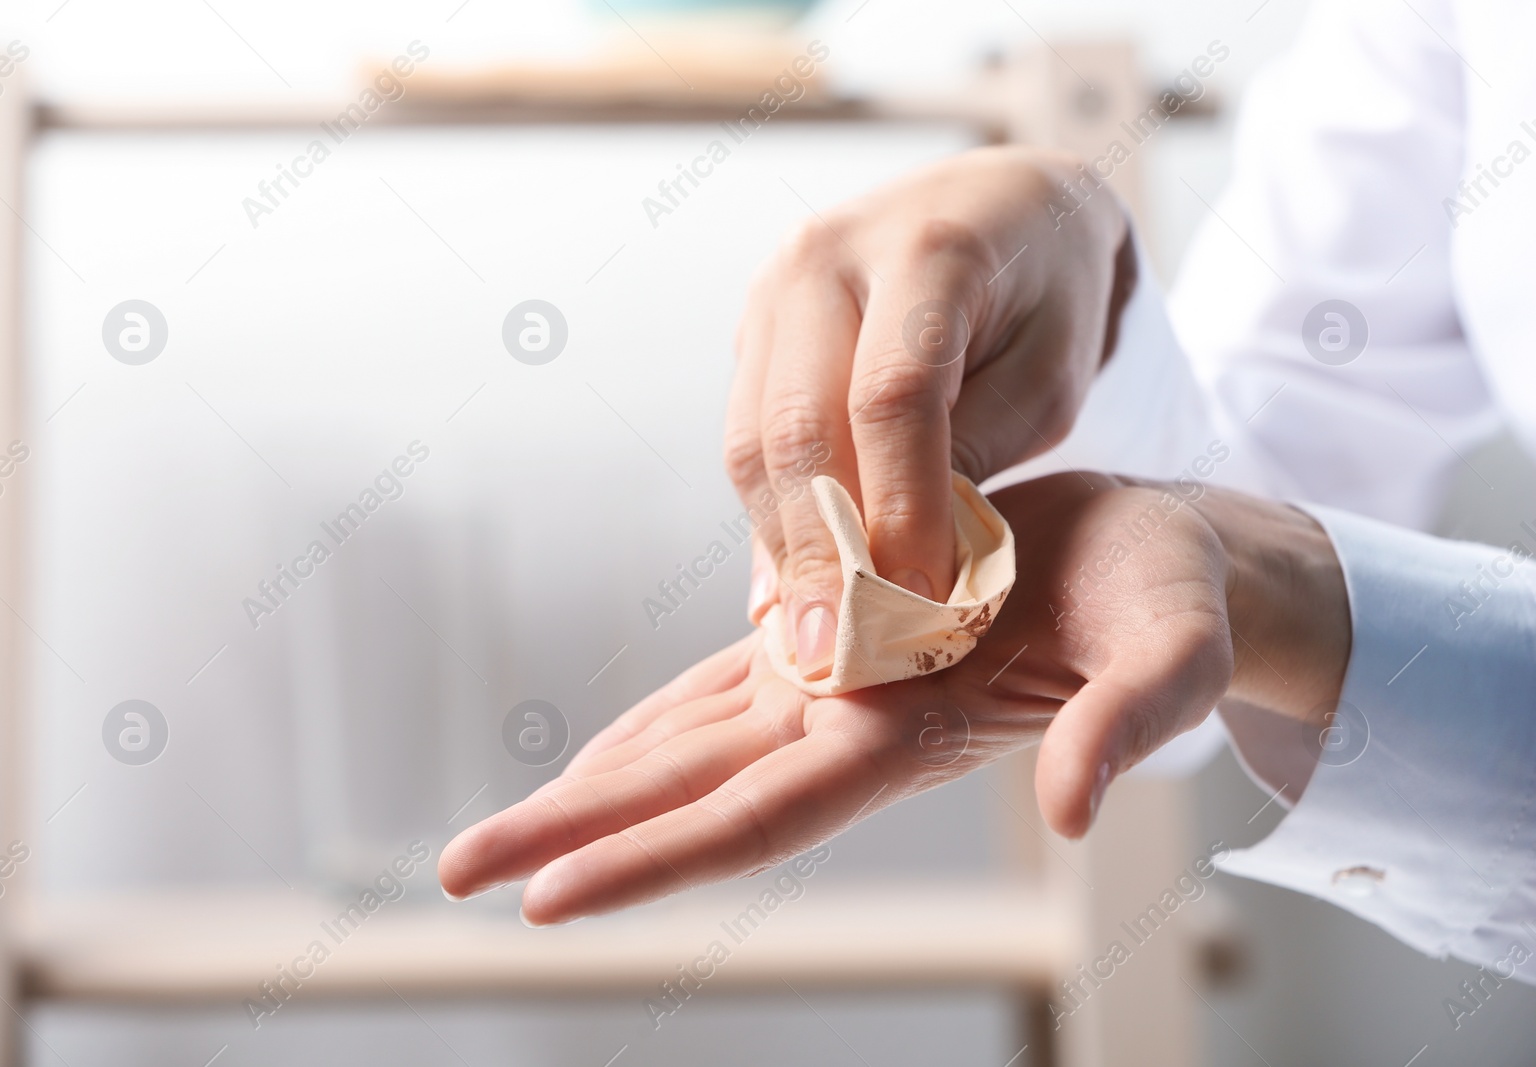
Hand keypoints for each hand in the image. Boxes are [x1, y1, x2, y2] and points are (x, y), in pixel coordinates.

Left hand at [438, 474, 1347, 922]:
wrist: (1163, 569)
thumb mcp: (1169, 655)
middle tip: (456, 873)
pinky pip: (722, 689)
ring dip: (594, 791)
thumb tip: (1072, 808)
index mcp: (907, 733)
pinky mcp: (841, 639)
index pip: (757, 818)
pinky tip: (602, 750)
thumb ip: (1126, 728)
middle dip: (573, 839)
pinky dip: (652, 723)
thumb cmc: (1171, 602)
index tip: (546, 899)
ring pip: (690, 749)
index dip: (653, 859)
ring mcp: (839, 689)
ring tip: (502, 832)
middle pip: (689, 797)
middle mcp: (853, 726)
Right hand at [726, 145, 1135, 679]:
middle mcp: (828, 255)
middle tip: (836, 649)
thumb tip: (896, 569)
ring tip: (810, 637)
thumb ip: (975, 457)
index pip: (893, 396)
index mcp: (929, 247)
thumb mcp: (1051, 376)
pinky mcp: (754, 328)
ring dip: (781, 546)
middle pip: (799, 422)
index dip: (901, 509)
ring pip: (752, 438)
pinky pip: (746, 435)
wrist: (1006, 206)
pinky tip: (791, 587)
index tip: (920, 602)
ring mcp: (775, 287)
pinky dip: (769, 517)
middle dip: (818, 550)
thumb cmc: (1049, 296)